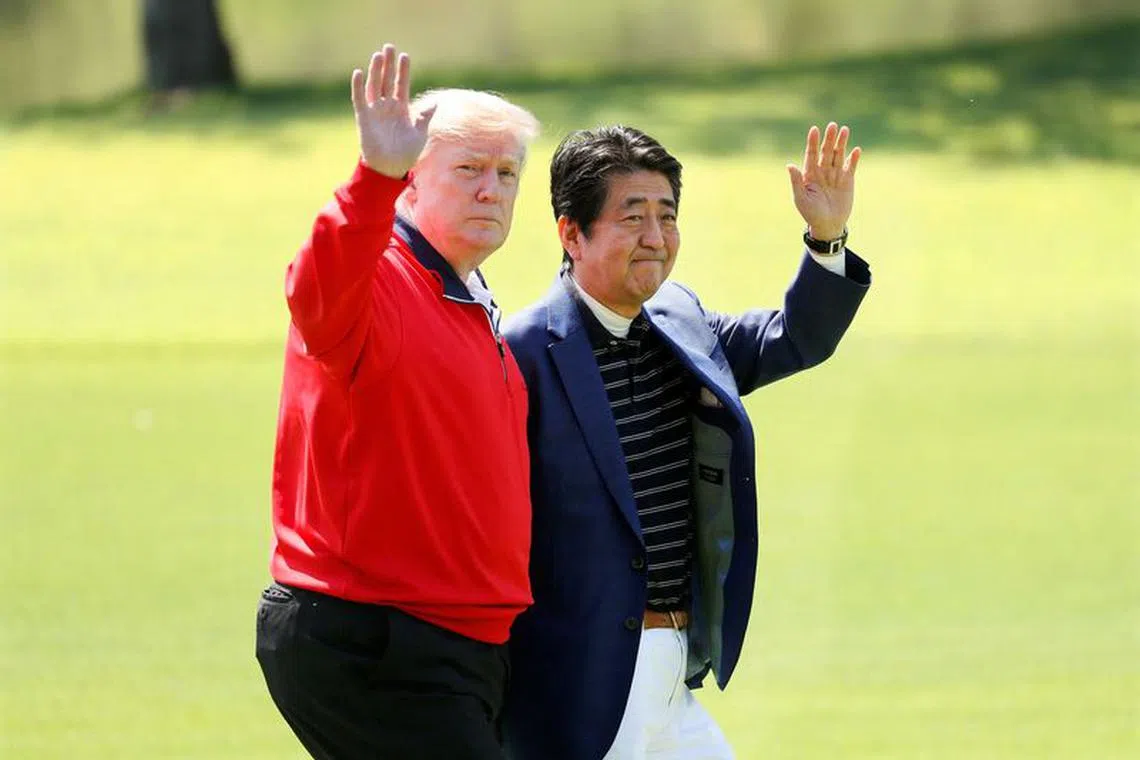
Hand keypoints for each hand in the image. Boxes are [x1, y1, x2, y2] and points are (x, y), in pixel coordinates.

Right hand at [350, 44, 435, 178]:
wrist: (391, 168)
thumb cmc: (407, 153)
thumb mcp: (420, 134)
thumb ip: (425, 117)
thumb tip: (436, 103)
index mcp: (401, 108)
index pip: (401, 84)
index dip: (403, 71)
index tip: (405, 56)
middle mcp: (387, 106)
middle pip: (387, 80)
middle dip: (389, 64)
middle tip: (389, 47)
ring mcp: (375, 111)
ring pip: (374, 86)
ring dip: (375, 71)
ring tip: (378, 55)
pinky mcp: (364, 117)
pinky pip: (359, 99)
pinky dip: (358, 86)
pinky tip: (358, 72)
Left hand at [787, 122, 860, 240]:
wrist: (828, 225)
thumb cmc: (811, 213)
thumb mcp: (800, 198)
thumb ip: (796, 181)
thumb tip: (789, 165)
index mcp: (809, 174)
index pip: (811, 154)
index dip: (812, 142)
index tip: (814, 130)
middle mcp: (823, 171)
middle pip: (826, 151)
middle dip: (829, 139)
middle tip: (832, 125)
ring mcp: (836, 174)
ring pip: (839, 155)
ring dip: (841, 143)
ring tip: (844, 130)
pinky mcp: (848, 180)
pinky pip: (851, 166)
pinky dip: (854, 158)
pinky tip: (856, 150)